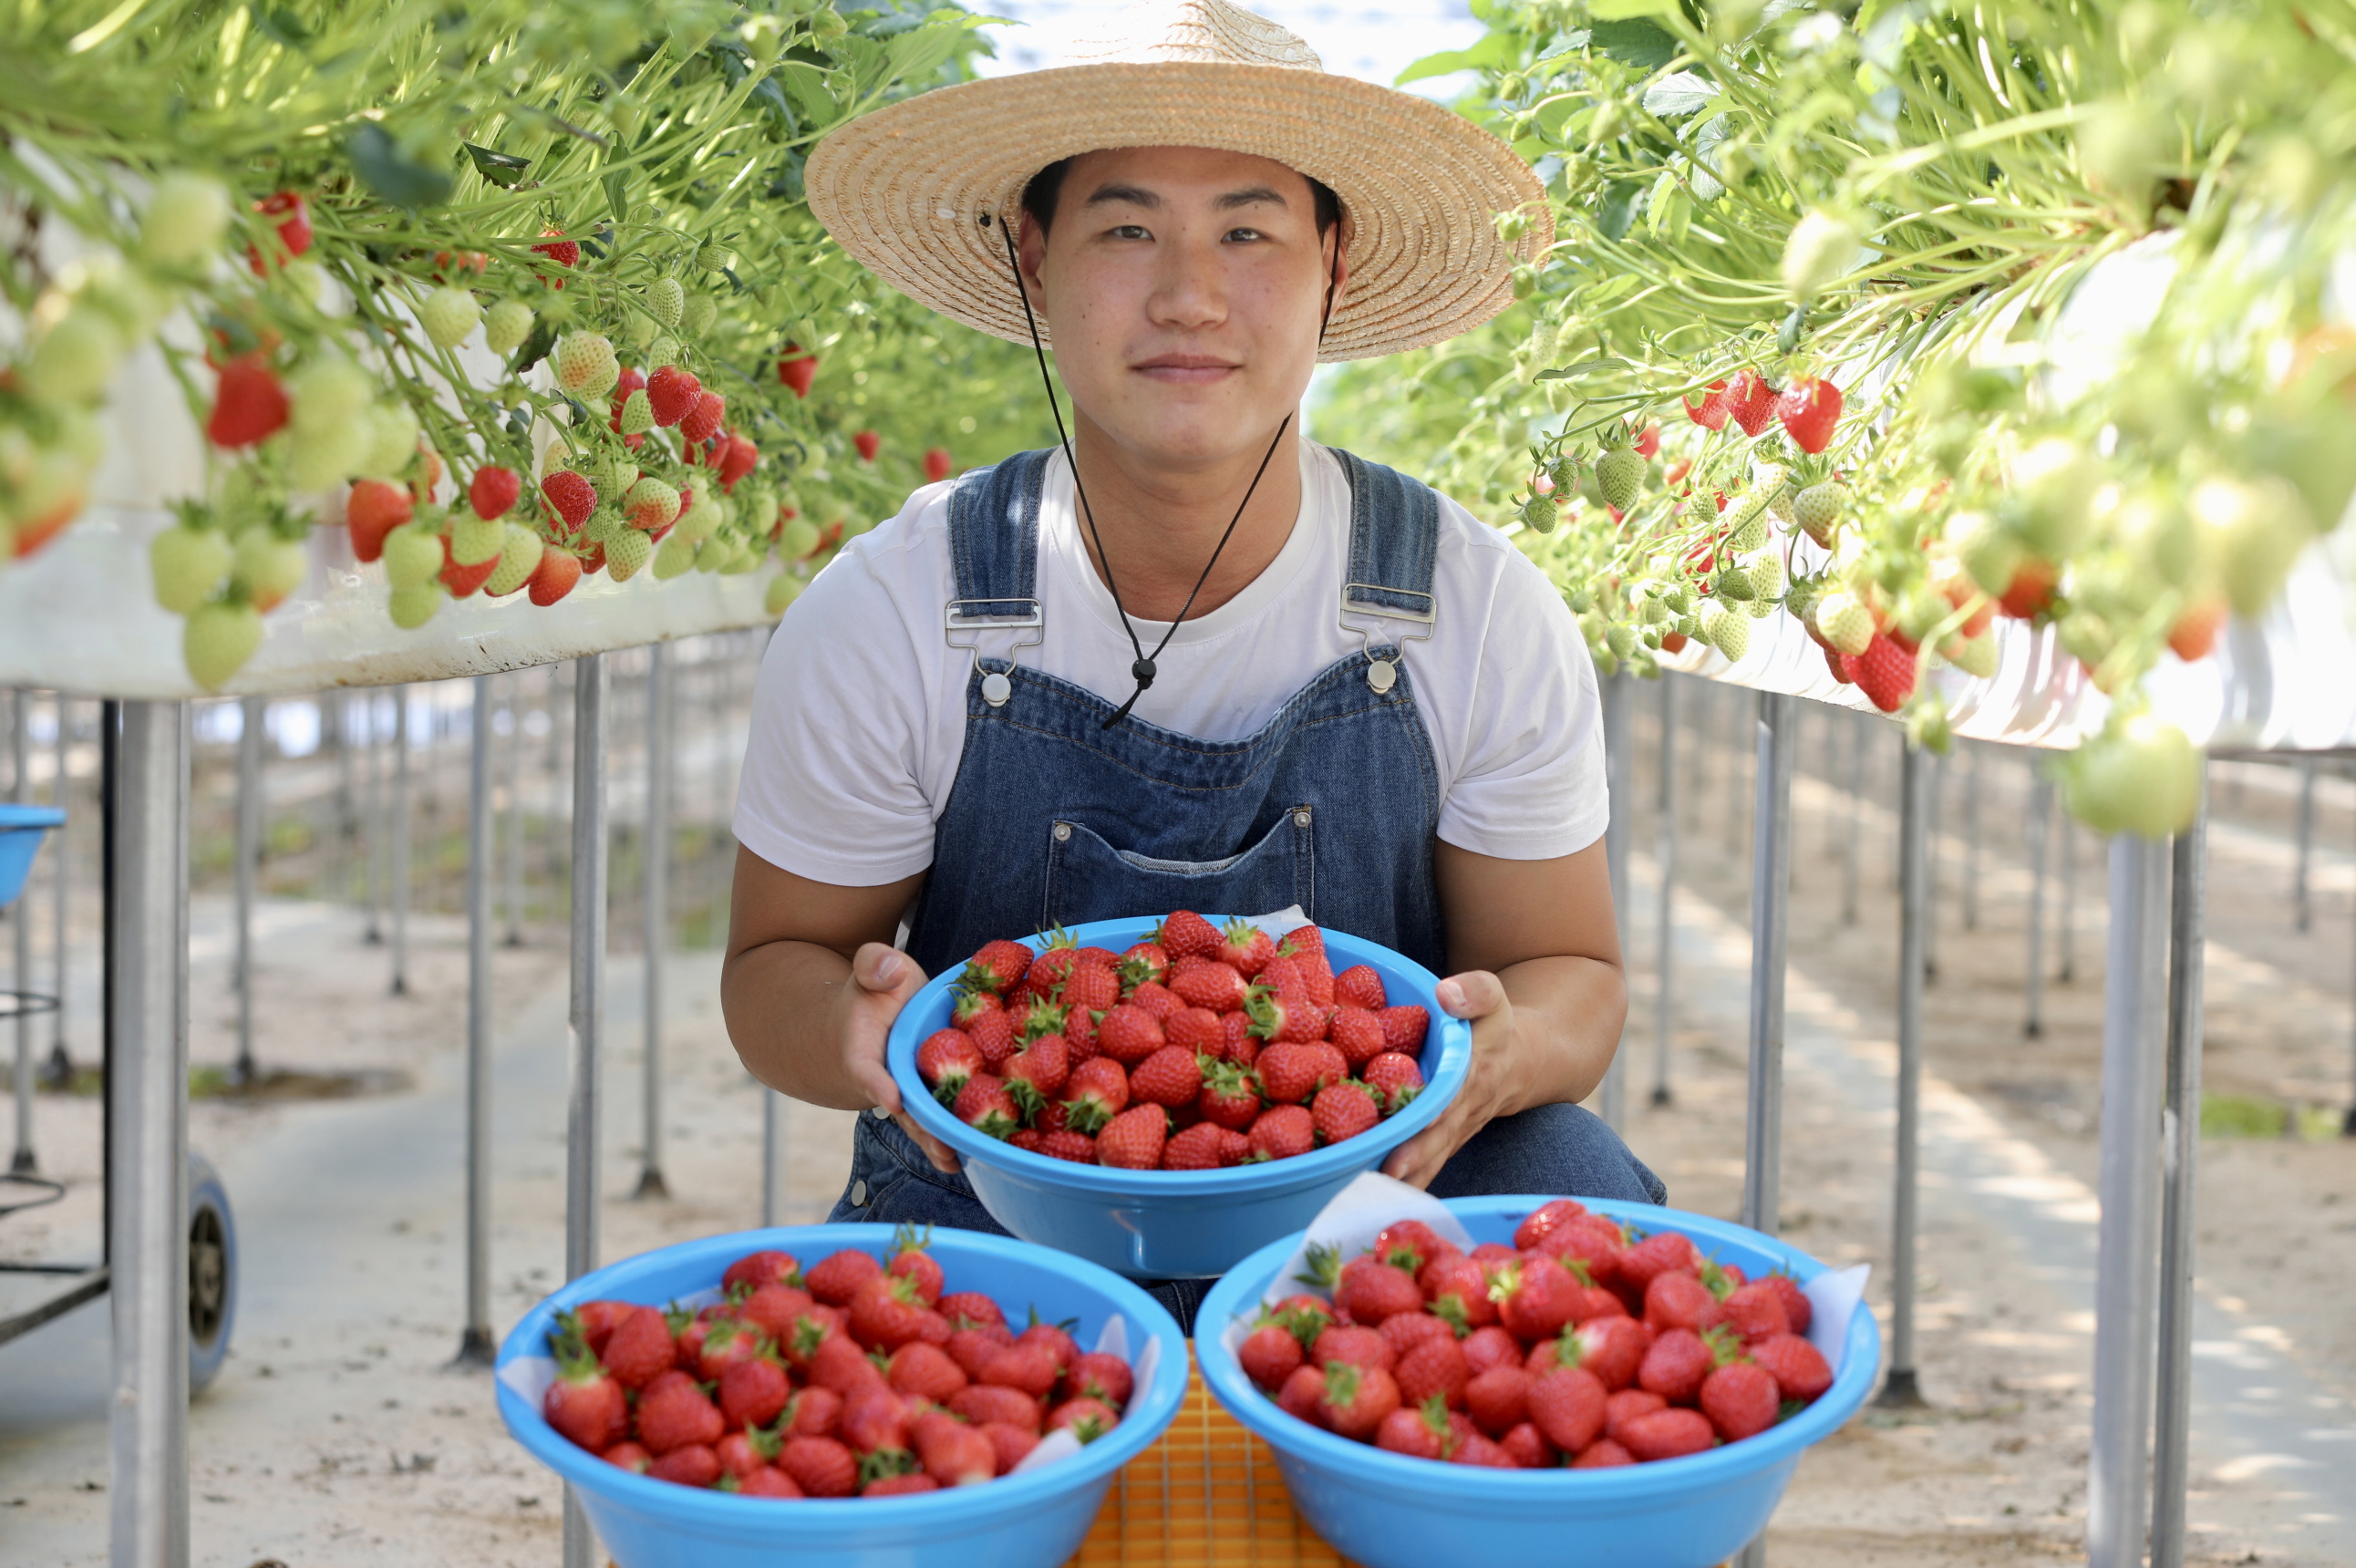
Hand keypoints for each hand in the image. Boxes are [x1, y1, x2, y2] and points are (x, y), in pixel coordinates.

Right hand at [838, 942, 960, 1173]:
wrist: (874, 1018)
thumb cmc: (878, 992)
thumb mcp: (874, 967)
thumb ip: (875, 963)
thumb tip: (889, 972)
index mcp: (864, 1047)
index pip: (866, 1068)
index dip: (878, 1084)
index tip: (893, 1098)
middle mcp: (884, 1078)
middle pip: (899, 1107)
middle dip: (919, 1127)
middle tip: (940, 1146)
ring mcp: (905, 1093)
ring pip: (919, 1122)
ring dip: (935, 1142)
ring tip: (953, 1161)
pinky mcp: (926, 1098)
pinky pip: (936, 1120)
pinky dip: (950, 1139)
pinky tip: (967, 1158)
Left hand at [1381, 970, 1515, 1190]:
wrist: (1521, 1061)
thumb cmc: (1495, 1024)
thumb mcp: (1494, 996)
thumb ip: (1475, 991)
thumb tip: (1446, 993)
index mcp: (1476, 1070)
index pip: (1457, 1089)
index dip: (1440, 1104)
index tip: (1421, 1117)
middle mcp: (1466, 1108)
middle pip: (1441, 1134)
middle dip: (1417, 1153)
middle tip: (1389, 1170)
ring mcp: (1456, 1130)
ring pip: (1433, 1157)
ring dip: (1409, 1176)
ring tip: (1376, 1191)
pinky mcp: (1445, 1143)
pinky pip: (1428, 1165)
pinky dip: (1408, 1182)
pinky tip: (1377, 1195)